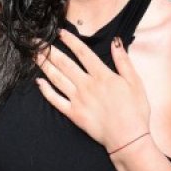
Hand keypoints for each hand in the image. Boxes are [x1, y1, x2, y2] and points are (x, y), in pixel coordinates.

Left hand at [36, 29, 150, 152]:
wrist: (128, 138)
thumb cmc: (135, 110)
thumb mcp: (135, 82)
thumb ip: (123, 61)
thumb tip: (115, 42)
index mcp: (102, 75)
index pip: (83, 52)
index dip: (70, 40)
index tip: (60, 33)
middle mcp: (86, 85)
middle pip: (64, 63)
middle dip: (49, 50)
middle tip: (37, 41)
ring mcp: (78, 100)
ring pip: (57, 79)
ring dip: (44, 65)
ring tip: (34, 55)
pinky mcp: (73, 114)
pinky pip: (56, 100)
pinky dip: (46, 91)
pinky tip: (38, 82)